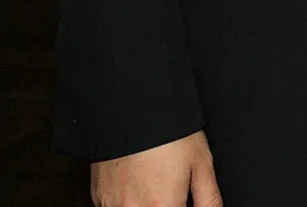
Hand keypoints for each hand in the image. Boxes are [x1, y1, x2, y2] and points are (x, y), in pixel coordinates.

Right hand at [91, 131, 220, 206]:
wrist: (132, 110)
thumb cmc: (169, 133)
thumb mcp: (201, 163)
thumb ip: (208, 199)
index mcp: (163, 206)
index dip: (181, 206)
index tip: (182, 200)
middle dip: (164, 204)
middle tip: (169, 188)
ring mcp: (112, 205)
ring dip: (145, 204)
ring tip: (153, 182)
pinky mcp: (98, 197)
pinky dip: (126, 201)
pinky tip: (137, 182)